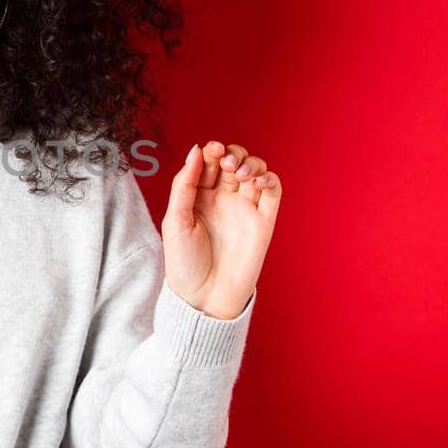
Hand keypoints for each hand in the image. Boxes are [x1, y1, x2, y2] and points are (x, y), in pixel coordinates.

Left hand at [162, 140, 282, 318]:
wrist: (204, 297)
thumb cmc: (184, 263)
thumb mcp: (174, 220)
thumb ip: (184, 184)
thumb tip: (196, 149)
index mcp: (198, 197)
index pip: (209, 162)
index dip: (211, 151)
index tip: (210, 150)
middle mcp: (222, 199)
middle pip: (233, 161)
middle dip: (231, 153)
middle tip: (226, 162)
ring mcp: (244, 209)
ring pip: (254, 171)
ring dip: (250, 163)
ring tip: (240, 172)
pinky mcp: (263, 221)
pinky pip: (273, 191)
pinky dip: (269, 178)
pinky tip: (257, 181)